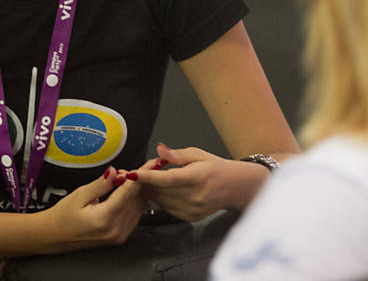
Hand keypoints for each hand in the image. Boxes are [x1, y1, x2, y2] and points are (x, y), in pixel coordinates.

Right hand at [36, 165, 147, 252]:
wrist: (53, 236)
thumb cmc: (62, 217)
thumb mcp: (79, 195)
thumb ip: (101, 184)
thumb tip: (114, 172)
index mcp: (106, 218)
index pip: (129, 192)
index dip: (141, 175)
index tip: (150, 164)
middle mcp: (116, 230)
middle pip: (137, 199)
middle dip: (141, 181)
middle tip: (143, 166)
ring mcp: (119, 235)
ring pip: (139, 207)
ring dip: (140, 191)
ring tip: (134, 177)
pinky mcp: (120, 237)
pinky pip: (135, 215)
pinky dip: (136, 201)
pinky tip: (132, 191)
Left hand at [123, 143, 269, 221]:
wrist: (235, 187)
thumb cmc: (216, 168)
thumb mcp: (197, 154)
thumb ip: (176, 155)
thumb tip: (159, 150)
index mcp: (197, 177)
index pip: (166, 179)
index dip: (147, 176)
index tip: (132, 173)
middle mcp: (195, 196)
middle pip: (160, 191)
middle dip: (148, 181)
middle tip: (144, 171)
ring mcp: (192, 209)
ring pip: (161, 201)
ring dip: (154, 190)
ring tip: (159, 179)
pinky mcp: (190, 217)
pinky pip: (167, 208)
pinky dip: (163, 199)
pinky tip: (169, 190)